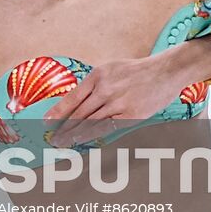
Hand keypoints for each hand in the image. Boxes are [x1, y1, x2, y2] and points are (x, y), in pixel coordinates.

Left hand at [44, 57, 178, 147]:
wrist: (165, 71)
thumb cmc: (136, 71)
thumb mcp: (110, 68)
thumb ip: (94, 84)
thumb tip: (76, 99)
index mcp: (97, 76)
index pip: (72, 97)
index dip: (57, 111)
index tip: (46, 121)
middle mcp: (105, 89)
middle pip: (79, 113)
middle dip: (63, 127)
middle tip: (52, 138)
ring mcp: (118, 103)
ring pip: (91, 122)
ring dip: (75, 134)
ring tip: (63, 143)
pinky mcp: (131, 115)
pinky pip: (108, 128)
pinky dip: (94, 135)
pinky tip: (84, 141)